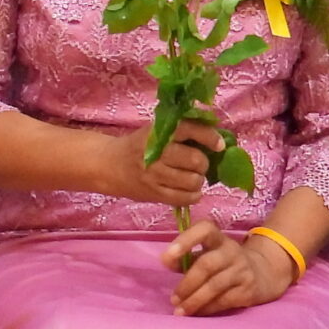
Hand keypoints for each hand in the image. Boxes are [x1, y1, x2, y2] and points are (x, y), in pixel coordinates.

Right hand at [94, 116, 222, 207]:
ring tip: (191, 177)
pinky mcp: (153, 194)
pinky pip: (185, 198)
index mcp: (157, 134)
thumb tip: (218, 138)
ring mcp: (153, 175)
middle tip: (197, 164)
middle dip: (203, 163)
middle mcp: (155, 153)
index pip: (189, 130)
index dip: (209, 137)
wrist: (109, 165)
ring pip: (193, 181)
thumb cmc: (139, 146)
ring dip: (198, 180)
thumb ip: (183, 131)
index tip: (219, 145)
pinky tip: (189, 190)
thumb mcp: (155, 132)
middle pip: (195, 160)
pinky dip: (193, 195)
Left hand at [163, 219, 295, 315]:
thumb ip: (185, 257)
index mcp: (217, 238)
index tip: (165, 257)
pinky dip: (208, 308)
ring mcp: (242, 270)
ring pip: (215, 285)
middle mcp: (232, 251)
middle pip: (206, 264)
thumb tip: (166, 262)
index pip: (204, 229)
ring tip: (180, 310)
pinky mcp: (249, 289)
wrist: (263, 273)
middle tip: (173, 299)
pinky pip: (225, 300)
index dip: (184, 241)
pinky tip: (196, 313)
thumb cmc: (222, 263)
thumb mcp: (205, 254)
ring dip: (195, 300)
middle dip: (187, 284)